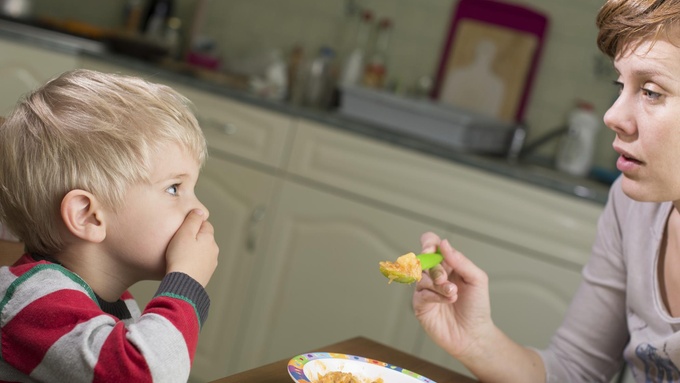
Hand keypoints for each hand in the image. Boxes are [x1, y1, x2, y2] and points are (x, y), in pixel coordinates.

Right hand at [165, 209, 218, 286]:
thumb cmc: (181, 258)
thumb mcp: (184, 233)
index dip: (193, 225)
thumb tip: (200, 211)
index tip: (182, 229)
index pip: (205, 224)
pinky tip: (183, 266)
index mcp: (209, 238)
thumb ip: (193, 220)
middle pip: (204, 238)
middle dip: (194, 238)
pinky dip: (193, 263)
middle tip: (178, 243)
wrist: (182, 284)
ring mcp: (211, 264)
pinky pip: (199, 264)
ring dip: (194, 251)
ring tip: (179, 256)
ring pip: (202, 252)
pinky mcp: (206, 275)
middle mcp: (214, 250)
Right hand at [413, 232, 494, 359]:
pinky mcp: (420, 304)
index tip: (431, 249)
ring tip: (453, 294)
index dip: (428, 243)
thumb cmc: (477, 307)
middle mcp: (434, 274)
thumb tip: (444, 244)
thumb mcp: (477, 279)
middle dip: (435, 269)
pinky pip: (420, 293)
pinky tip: (447, 301)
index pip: (431, 244)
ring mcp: (425, 289)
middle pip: (423, 260)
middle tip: (446, 279)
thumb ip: (461, 260)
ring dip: (438, 284)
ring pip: (421, 276)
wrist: (473, 334)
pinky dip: (434, 295)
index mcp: (447, 264)